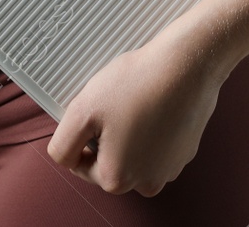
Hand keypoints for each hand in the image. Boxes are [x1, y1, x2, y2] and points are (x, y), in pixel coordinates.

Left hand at [46, 35, 223, 196]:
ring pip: (134, 152)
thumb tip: (65, 157)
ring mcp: (170, 169)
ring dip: (130, 132)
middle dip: (106, 135)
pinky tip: (154, 103)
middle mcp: (146, 183)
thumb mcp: (82, 110)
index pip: (81, 163)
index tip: (96, 110)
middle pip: (109, 160)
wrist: (186, 65)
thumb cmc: (135, 85)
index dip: (82, 133)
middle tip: (114, 104)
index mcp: (116, 179)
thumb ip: (62, 144)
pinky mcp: (186, 151)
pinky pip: (158, 143)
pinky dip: (153, 127)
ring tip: (135, 102)